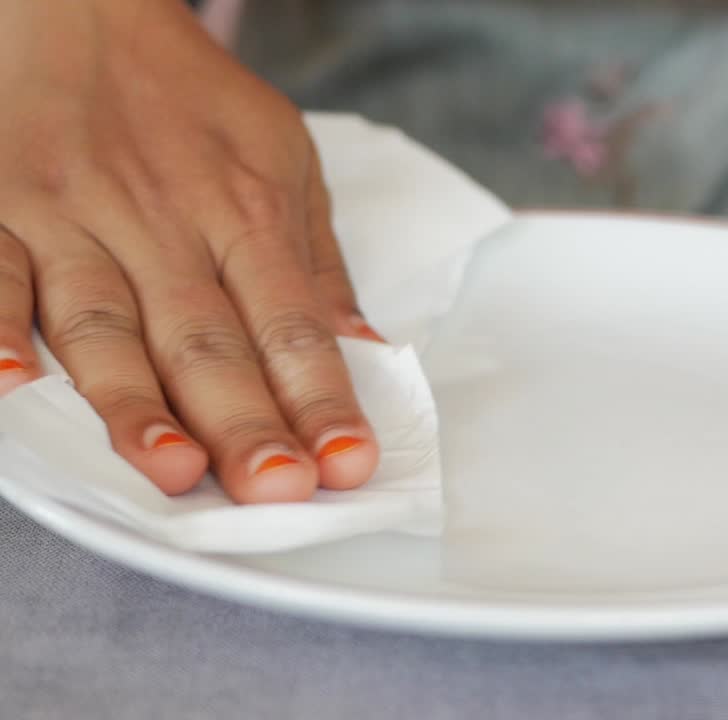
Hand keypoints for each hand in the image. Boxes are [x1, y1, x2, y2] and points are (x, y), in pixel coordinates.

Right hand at [0, 0, 382, 502]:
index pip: (290, 324)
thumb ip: (315, 262)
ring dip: (136, 401)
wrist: (77, 3)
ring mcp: (71, 218)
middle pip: (206, 340)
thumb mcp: (283, 159)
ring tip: (171, 469)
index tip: (347, 463)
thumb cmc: (189, 96)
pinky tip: (14, 389)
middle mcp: (161, 223)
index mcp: (244, 212)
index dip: (320, 397)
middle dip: (243, 421)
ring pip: (104, 325)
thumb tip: (363, 348)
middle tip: (275, 490)